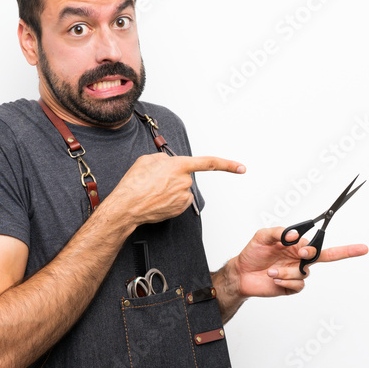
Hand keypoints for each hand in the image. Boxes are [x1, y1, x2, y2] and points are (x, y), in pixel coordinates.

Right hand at [108, 153, 245, 225]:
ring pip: (182, 189)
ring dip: (171, 188)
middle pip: (186, 176)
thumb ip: (164, 158)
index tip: (241, 168)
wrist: (127, 206)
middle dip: (174, 177)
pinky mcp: (180, 208)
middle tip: (156, 180)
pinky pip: (179, 200)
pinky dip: (170, 199)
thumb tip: (170, 163)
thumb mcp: (147, 159)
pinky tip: (158, 199)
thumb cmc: (134, 183)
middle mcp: (185, 181)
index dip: (228, 165)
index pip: (209, 163)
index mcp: (179, 166)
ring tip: (153, 190)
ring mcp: (183, 197)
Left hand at [226, 227, 368, 297]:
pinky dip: (285, 282)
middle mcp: (301, 259)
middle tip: (301, 252)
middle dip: (312, 255)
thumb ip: (279, 232)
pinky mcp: (292, 287)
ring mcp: (297, 273)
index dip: (335, 247)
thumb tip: (295, 234)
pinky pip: (298, 285)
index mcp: (298, 245)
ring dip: (287, 272)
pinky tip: (275, 279)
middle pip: (325, 257)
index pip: (322, 243)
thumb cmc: (253, 253)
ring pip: (304, 273)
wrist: (241, 274)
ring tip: (272, 271)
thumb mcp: (263, 236)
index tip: (349, 248)